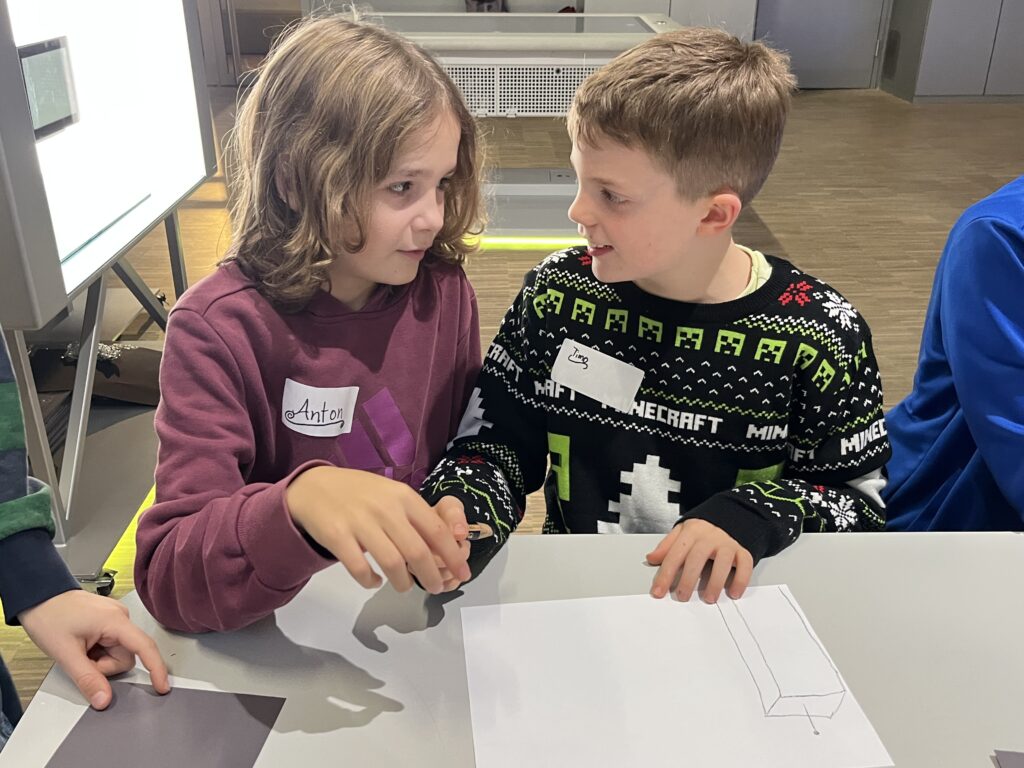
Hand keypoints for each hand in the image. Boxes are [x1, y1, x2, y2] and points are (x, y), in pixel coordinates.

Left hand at [18, 590, 169, 709]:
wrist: (37, 596)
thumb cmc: (49, 616)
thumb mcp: (65, 653)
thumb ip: (87, 678)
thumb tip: (104, 699)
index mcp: (115, 621)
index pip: (144, 647)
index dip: (156, 669)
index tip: (162, 686)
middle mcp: (120, 616)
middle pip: (126, 656)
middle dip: (103, 666)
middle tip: (80, 660)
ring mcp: (115, 617)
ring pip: (117, 652)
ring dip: (99, 660)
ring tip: (79, 650)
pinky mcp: (109, 621)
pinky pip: (111, 645)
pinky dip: (97, 652)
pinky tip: (83, 644)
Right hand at [286, 467, 471, 593]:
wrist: (314, 486)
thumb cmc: (361, 493)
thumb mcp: (392, 495)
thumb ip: (415, 517)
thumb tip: (444, 547)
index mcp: (404, 497)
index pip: (437, 531)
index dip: (453, 556)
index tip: (463, 574)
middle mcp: (386, 508)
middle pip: (418, 551)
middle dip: (431, 576)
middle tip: (436, 588)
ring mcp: (360, 522)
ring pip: (392, 563)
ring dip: (403, 582)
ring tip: (404, 586)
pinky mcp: (337, 536)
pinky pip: (360, 568)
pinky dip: (370, 581)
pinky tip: (373, 581)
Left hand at [645, 519, 753, 602]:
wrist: (733, 513)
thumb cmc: (704, 528)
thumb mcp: (683, 531)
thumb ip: (667, 545)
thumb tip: (651, 558)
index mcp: (691, 532)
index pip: (675, 555)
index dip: (665, 574)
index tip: (658, 592)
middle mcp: (710, 537)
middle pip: (697, 559)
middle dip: (688, 580)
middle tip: (682, 597)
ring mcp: (728, 543)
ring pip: (722, 563)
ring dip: (715, 583)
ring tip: (708, 598)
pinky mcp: (743, 550)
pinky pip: (745, 565)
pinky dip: (741, 580)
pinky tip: (733, 592)